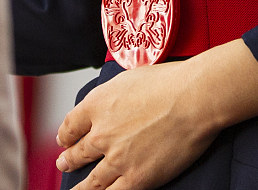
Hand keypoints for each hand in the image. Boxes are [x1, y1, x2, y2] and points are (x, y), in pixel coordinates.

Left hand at [55, 39, 257, 189]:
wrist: (193, 99)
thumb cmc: (171, 83)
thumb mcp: (129, 78)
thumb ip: (113, 94)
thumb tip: (112, 101)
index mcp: (97, 105)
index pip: (71, 125)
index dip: (65, 135)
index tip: (65, 140)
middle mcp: (101, 133)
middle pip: (78, 152)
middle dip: (69, 159)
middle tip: (64, 163)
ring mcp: (117, 158)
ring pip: (91, 180)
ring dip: (81, 187)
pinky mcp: (136, 177)